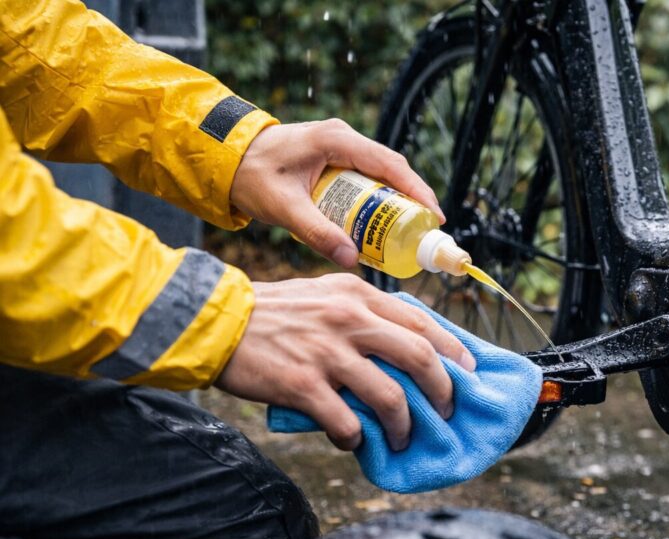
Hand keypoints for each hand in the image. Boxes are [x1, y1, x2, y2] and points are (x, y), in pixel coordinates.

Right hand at [215, 274, 474, 450]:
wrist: (216, 322)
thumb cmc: (274, 312)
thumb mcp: (325, 294)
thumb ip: (364, 312)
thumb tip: (407, 345)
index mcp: (359, 295)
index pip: (424, 324)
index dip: (455, 352)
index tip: (469, 373)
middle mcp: (349, 320)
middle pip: (421, 359)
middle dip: (443, 392)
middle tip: (445, 412)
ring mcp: (327, 353)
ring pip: (390, 398)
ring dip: (404, 427)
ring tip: (402, 439)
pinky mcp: (303, 385)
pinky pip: (346, 423)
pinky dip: (356, 438)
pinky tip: (352, 440)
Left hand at [229, 120, 444, 266]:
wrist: (224, 159)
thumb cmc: (250, 175)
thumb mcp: (284, 207)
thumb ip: (317, 233)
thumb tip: (352, 259)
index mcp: (336, 140)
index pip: (390, 164)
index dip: (417, 191)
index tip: (434, 217)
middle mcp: (343, 139)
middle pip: (392, 171)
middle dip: (412, 202)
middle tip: (425, 233)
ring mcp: (340, 149)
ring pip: (381, 176)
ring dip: (395, 204)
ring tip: (409, 234)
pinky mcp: (334, 161)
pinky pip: (366, 181)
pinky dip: (377, 202)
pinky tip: (381, 226)